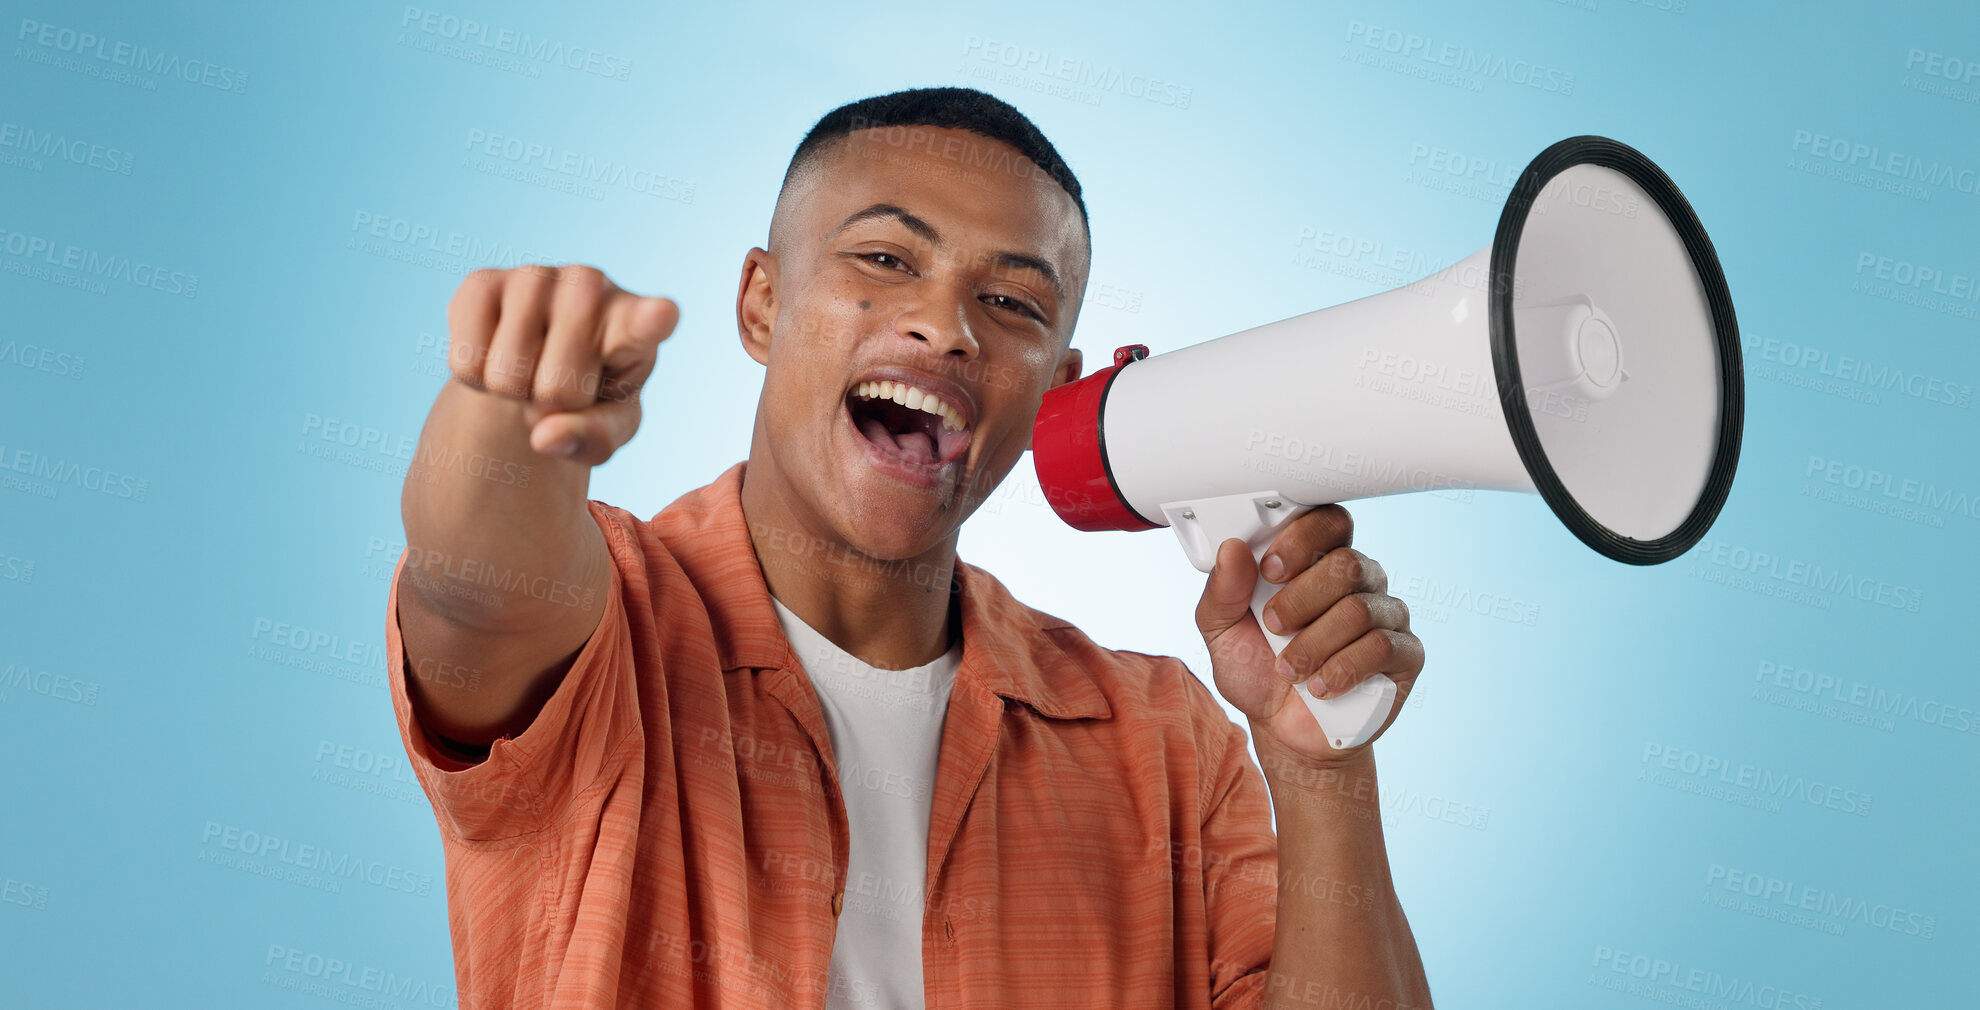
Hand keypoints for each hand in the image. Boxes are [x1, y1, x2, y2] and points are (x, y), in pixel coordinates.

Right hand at [446, 264, 679, 464]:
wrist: (537, 364)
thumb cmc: (588, 396)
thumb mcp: (606, 430)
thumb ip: (592, 439)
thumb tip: (545, 436)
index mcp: (637, 323)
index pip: (647, 320)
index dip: (651, 320)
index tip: (661, 315)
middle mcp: (591, 286)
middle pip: (559, 387)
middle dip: (551, 406)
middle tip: (559, 386)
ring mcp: (536, 276)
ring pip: (508, 375)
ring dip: (511, 393)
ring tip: (530, 368)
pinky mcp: (482, 280)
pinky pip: (466, 358)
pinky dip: (475, 377)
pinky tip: (496, 353)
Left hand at [1193, 505, 1423, 765]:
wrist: (1283, 730)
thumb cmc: (1257, 671)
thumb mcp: (1222, 631)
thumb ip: (1222, 591)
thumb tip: (1232, 549)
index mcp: (1317, 562)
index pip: (1329, 521)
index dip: (1303, 538)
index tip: (1271, 570)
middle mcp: (1359, 582)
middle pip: (1347, 564)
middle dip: (1300, 600)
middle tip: (1274, 628)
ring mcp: (1386, 615)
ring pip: (1360, 609)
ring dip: (1314, 644)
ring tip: (1291, 670)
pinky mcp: (1404, 654)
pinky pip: (1382, 646)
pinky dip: (1342, 669)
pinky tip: (1321, 686)